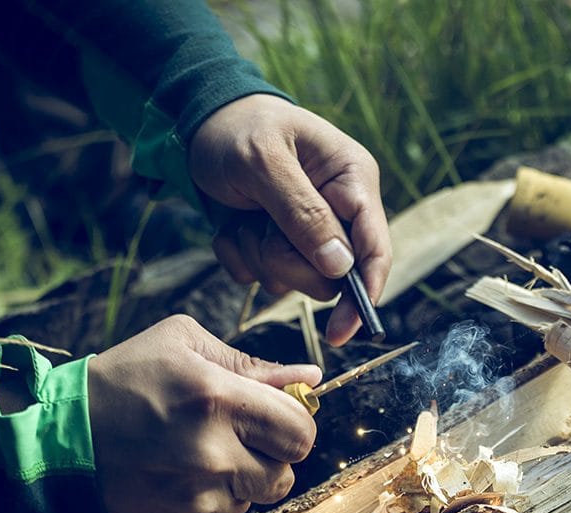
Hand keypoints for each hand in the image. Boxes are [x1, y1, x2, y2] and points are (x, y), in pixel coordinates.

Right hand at [87, 315, 321, 512]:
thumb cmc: (118, 382)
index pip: (301, 431)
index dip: (293, 425)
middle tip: (233, 440)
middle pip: (283, 475)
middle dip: (267, 457)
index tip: (274, 420)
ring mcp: (192, 502)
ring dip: (231, 484)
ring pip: (248, 502)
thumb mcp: (180, 344)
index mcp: (218, 400)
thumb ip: (251, 364)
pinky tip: (166, 482)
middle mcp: (211, 456)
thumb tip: (309, 376)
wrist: (49, 442)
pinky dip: (198, 508)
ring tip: (187, 458)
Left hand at [188, 94, 391, 346]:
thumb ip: (303, 214)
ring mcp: (308, 230)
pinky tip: (232, 223)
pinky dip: (238, 256)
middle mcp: (339, 211)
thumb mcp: (265, 163)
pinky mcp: (278, 243)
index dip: (365, 293)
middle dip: (288, 261)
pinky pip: (261, 277)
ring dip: (259, 256)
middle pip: (331, 276)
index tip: (343, 331)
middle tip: (261, 225)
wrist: (195, 123)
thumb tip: (340, 268)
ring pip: (294, 281)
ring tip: (244, 216)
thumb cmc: (236, 129)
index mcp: (353, 181)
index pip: (375, 248)